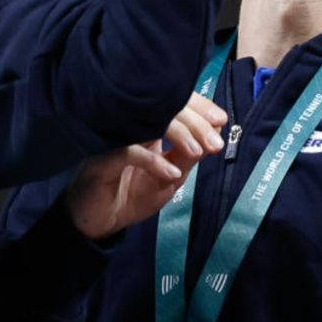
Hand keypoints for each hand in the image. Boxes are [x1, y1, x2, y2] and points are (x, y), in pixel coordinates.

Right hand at [66, 92, 227, 239]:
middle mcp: (130, 123)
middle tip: (214, 142)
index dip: (199, 105)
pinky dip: (154, 161)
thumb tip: (215, 132)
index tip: (221, 119)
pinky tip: (171, 174)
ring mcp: (115, 137)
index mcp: (147, 122)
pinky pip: (129, 151)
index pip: (173, 101)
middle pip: (164, 106)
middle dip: (195, 123)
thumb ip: (189, 155)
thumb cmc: (133, 193)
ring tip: (197, 152)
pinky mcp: (101, 158)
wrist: (100, 221)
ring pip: (148, 122)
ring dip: (179, 136)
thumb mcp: (171, 175)